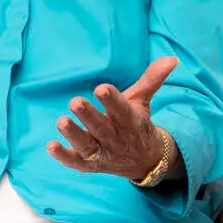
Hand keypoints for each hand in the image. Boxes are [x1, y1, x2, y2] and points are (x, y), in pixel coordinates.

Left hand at [48, 56, 178, 180]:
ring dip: (74, 135)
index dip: (112, 101)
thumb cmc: (137, 123)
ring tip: (61, 121)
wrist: (145, 161)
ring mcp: (102, 153)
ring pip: (87, 145)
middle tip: (75, 102)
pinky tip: (50, 146)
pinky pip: (76, 162)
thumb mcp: (143, 101)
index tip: (102, 88)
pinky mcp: (89, 165)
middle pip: (102, 128)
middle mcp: (115, 138)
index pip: (122, 110)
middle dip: (89, 116)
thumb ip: (152, 79)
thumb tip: (172, 58)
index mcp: (130, 121)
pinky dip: (63, 156)